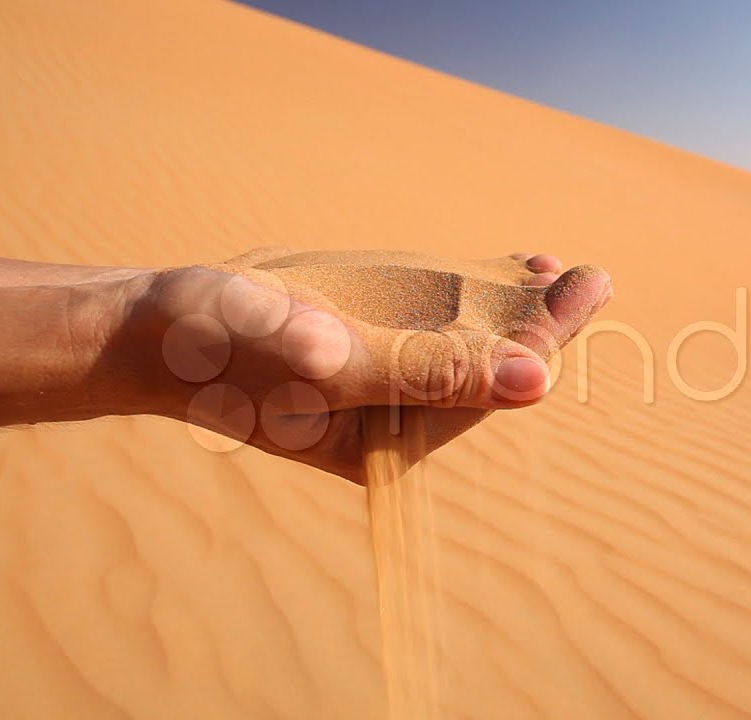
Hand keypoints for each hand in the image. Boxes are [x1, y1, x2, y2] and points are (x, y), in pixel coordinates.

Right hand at [107, 249, 612, 482]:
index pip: (479, 391)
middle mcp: (389, 422)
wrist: (158, 328)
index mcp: (387, 444)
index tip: (588, 292)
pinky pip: (429, 325)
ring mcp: (375, 386)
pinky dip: (465, 296)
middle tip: (593, 279)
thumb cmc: (224, 348)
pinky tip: (502, 267)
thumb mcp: (325, 351)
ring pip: (459, 346)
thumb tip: (532, 382)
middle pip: (480, 371)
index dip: (539, 343)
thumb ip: (420, 369)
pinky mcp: (361, 350)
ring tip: (557, 269)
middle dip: (538, 326)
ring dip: (509, 308)